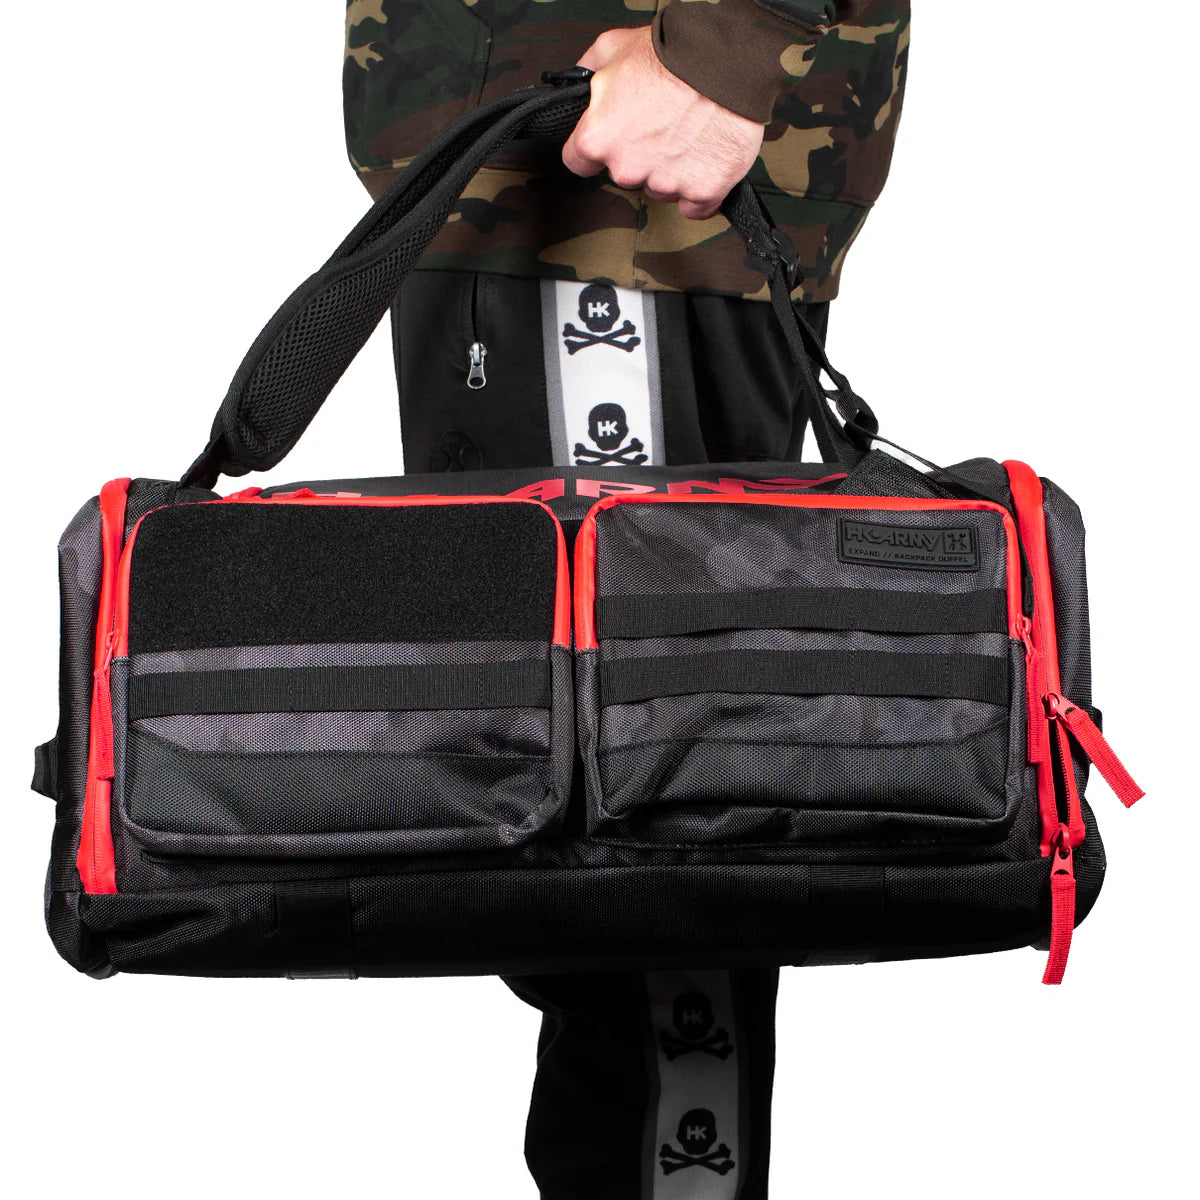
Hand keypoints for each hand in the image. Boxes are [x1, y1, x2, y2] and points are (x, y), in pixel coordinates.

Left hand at [562, 27, 764, 220]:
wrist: (728, 62)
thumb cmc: (674, 54)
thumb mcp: (615, 46)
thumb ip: (590, 71)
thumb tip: (580, 80)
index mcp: (598, 138)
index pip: (579, 161)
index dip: (597, 147)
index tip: (612, 138)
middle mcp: (627, 169)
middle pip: (625, 176)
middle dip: (639, 155)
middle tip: (661, 123)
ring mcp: (666, 184)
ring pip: (660, 189)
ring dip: (671, 170)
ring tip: (689, 133)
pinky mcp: (701, 192)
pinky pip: (694, 205)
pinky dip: (700, 189)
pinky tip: (704, 160)